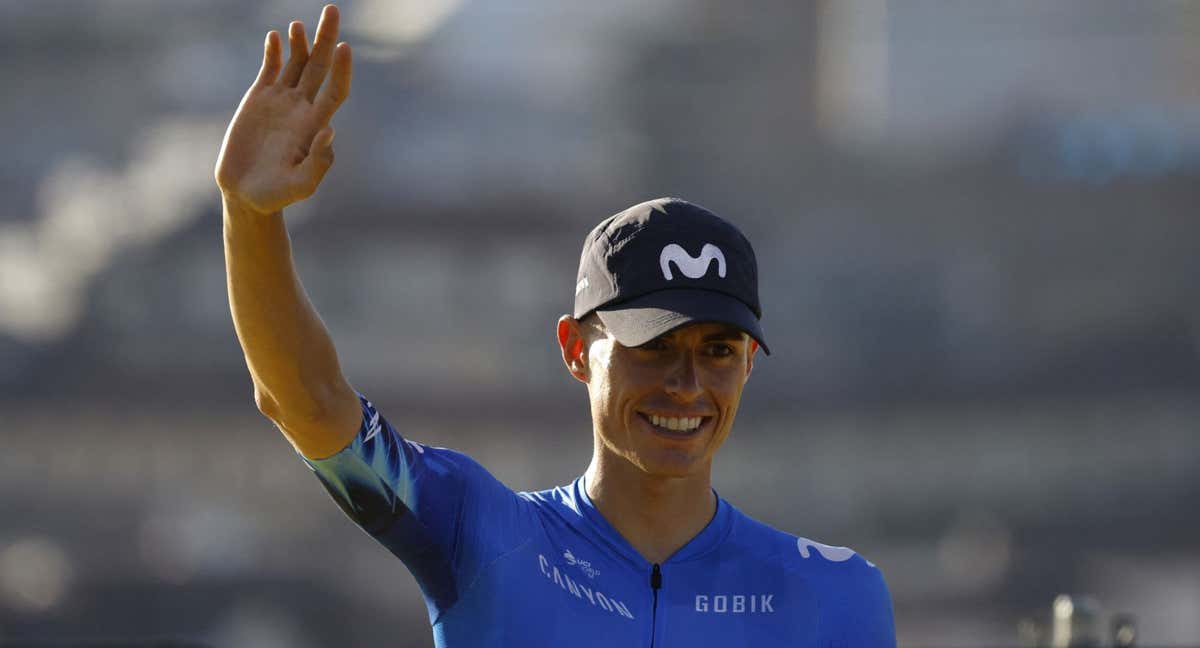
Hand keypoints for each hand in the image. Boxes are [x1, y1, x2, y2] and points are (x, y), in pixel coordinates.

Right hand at [215, 4, 351, 214]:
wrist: (246, 195)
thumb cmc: (276, 196)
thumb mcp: (300, 186)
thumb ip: (318, 163)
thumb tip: (331, 129)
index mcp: (315, 125)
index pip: (335, 90)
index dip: (342, 70)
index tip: (345, 48)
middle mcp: (302, 108)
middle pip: (319, 67)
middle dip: (327, 38)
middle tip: (333, 10)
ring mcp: (280, 102)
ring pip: (296, 63)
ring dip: (300, 42)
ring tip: (300, 24)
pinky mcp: (258, 100)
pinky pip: (270, 70)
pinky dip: (273, 53)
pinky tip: (275, 36)